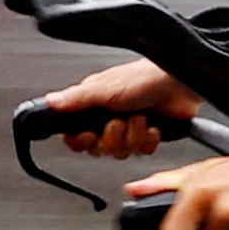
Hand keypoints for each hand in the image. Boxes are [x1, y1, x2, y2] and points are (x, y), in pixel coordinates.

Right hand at [39, 57, 196, 161]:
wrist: (178, 83)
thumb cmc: (143, 77)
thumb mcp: (104, 88)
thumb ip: (76, 98)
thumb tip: (50, 101)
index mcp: (94, 106)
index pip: (75, 135)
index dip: (80, 140)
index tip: (87, 135)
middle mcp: (110, 118)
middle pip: (98, 148)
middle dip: (111, 138)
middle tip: (118, 122)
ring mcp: (129, 129)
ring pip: (121, 152)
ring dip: (133, 136)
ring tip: (140, 118)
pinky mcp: (148, 136)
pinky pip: (141, 152)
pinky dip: (149, 139)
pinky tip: (153, 125)